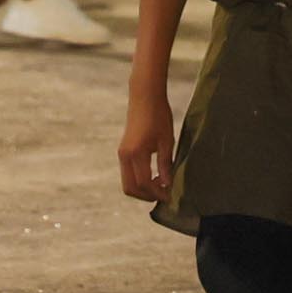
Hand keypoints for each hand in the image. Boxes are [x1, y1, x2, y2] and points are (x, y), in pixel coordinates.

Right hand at [118, 80, 178, 205]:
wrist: (144, 97)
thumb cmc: (159, 115)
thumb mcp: (166, 140)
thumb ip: (165, 164)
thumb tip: (167, 185)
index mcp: (136, 153)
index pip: (144, 183)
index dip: (157, 192)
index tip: (169, 195)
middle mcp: (125, 156)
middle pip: (131, 188)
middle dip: (146, 196)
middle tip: (163, 194)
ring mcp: (121, 154)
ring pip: (127, 183)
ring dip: (141, 189)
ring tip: (159, 185)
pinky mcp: (122, 151)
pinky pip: (127, 174)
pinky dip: (138, 180)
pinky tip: (153, 176)